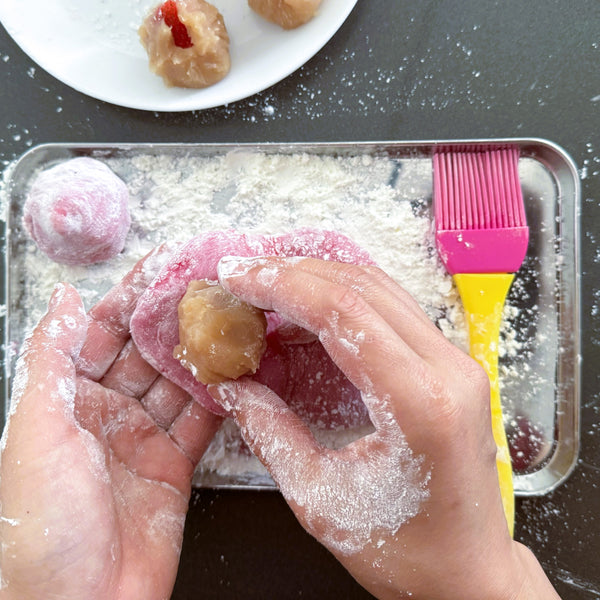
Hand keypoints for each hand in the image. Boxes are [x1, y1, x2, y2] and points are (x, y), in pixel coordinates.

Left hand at [0, 248, 221, 599]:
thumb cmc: (42, 527)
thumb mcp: (37, 431)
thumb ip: (54, 360)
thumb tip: (62, 298)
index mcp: (69, 400)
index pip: (102, 331)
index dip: (132, 298)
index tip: (162, 267)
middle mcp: (107, 413)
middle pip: (146, 351)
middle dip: (175, 318)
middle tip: (208, 287)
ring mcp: (143, 437)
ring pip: (179, 381)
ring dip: (202, 353)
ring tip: (230, 322)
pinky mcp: (175, 464)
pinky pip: (202, 420)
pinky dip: (220, 397)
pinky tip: (237, 374)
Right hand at [207, 256, 558, 599]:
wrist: (468, 572)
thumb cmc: (405, 551)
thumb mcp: (320, 499)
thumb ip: (270, 433)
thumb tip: (232, 385)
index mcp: (419, 403)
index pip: (344, 313)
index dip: (282, 286)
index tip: (239, 276)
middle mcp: (448, 370)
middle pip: (362, 289)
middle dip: (295, 273)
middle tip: (246, 274)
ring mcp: (457, 363)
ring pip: (381, 290)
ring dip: (321, 279)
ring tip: (270, 283)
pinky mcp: (452, 365)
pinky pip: (394, 310)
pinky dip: (346, 299)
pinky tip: (310, 307)